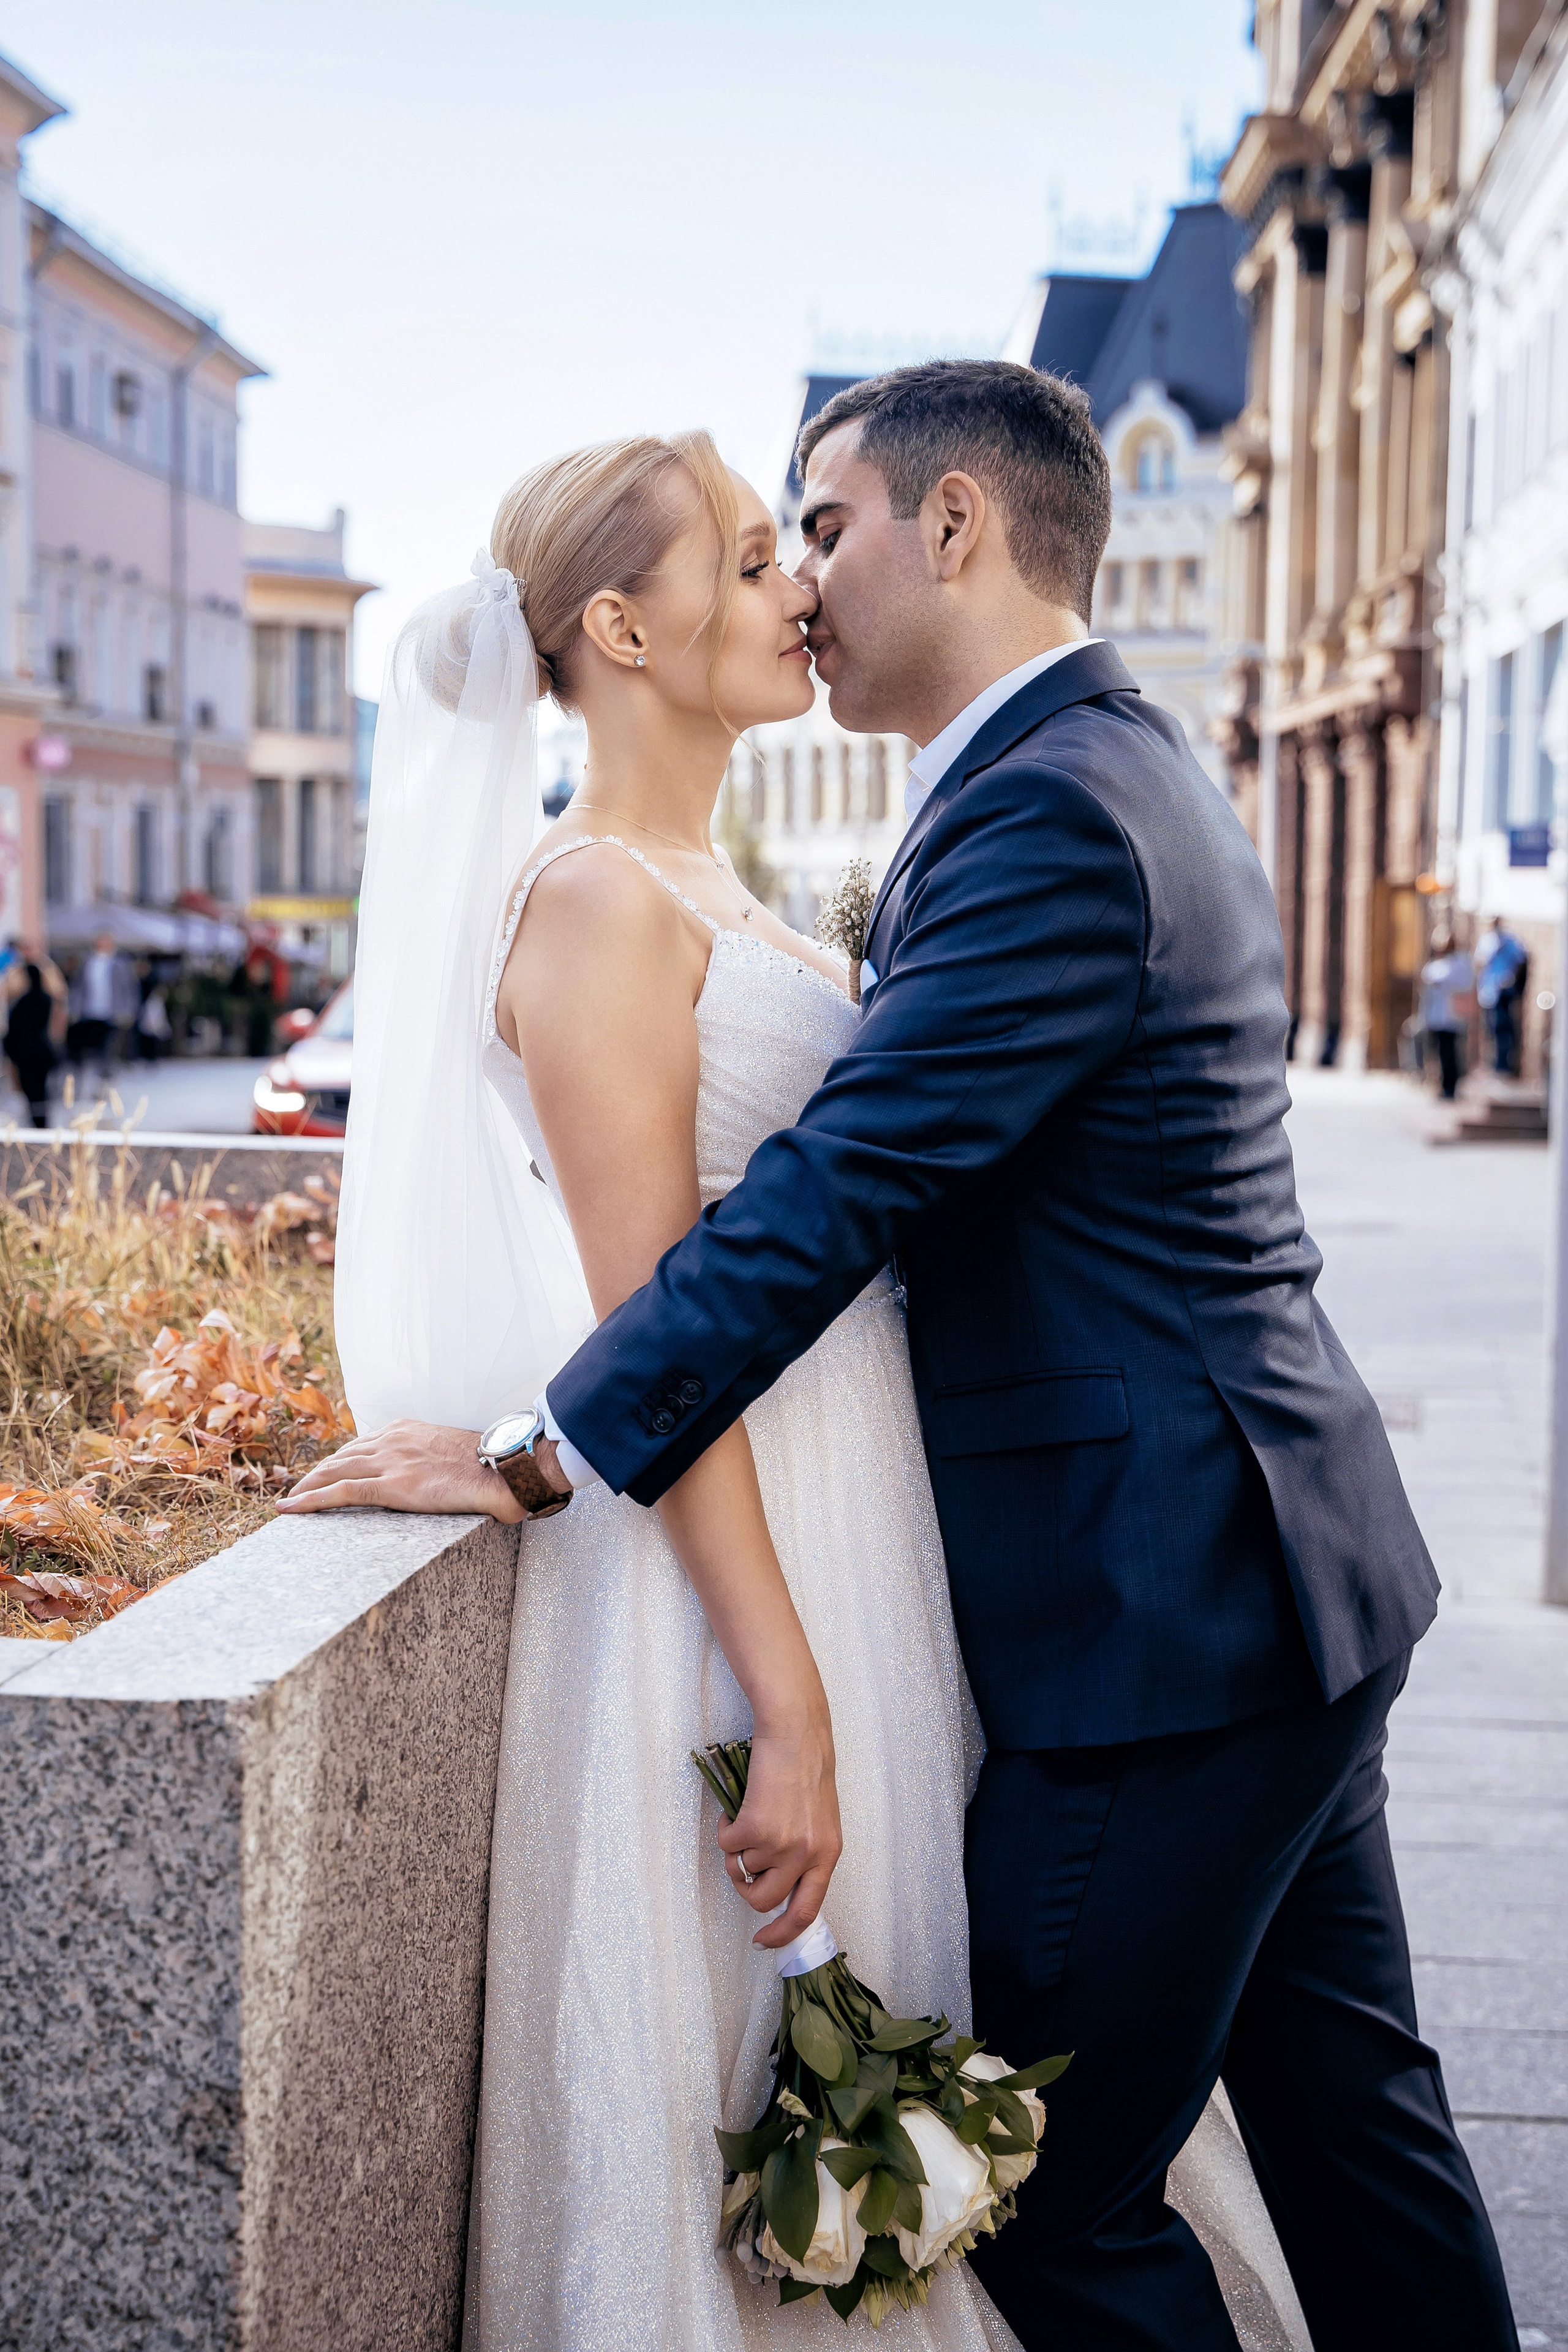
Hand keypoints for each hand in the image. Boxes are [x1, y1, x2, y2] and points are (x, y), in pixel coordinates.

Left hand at [278, 1419, 523, 1520]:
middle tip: (297, 1488)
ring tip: (289, 1501)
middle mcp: (392, 1440)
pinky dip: (310, 1500)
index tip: (325, 1472)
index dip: (338, 1460)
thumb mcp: (453, 1451)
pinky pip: (341, 1492)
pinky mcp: (393, 1486)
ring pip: (334, 1472)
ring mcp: (390, 1462)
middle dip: (316, 1473)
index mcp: (406, 1429)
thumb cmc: (489, 1464)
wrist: (504, 1469)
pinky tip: (290, 1508)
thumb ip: (433, 1458)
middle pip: (341, 1456)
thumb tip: (436, 1473)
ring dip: (306, 1487)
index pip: (361, 1444)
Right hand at [716, 1710, 842, 1950]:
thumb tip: (778, 1885)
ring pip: (742, 1870)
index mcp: (827, 1855)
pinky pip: (727, 1846)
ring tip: (744, 1823)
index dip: (783, 1933)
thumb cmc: (806, 1769)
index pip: (807, 1912)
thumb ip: (805, 1854)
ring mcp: (780, 1843)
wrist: (795, 1732)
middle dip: (746, 1889)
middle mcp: (806, 1854)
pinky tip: (737, 1810)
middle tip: (741, 1867)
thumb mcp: (819, 1821)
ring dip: (736, 1851)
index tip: (764, 1940)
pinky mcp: (755, 1827)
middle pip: (766, 1901)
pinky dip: (725, 1829)